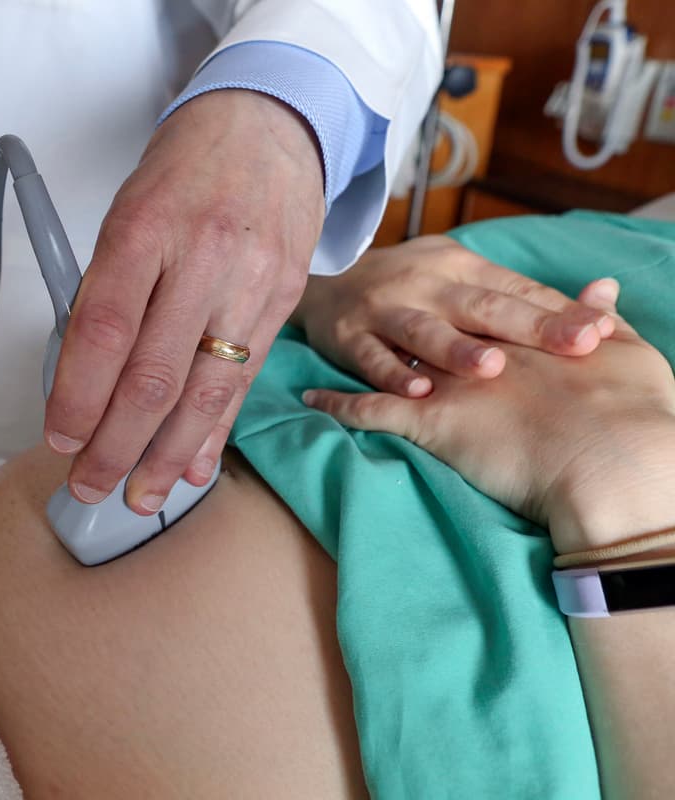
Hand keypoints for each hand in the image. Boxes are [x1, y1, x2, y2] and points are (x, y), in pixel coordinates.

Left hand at [44, 90, 324, 513]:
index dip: (78, 396)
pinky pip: (244, 380)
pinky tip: (194, 467)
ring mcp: (252, 281)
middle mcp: (203, 257)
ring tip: (140, 497)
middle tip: (90, 486)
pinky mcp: (285, 299)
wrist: (271, 123)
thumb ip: (107, 290)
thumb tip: (83, 381)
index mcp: (145, 228)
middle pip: (154, 376)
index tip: (60, 439)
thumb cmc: (183, 170)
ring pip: (205, 391)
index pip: (103, 330)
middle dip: (117, 445)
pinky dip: (215, 431)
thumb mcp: (127, 212)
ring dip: (167, 456)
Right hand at [290, 236, 615, 397]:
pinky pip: (373, 359)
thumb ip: (515, 294)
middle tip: (572, 345)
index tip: (598, 331)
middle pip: (480, 306)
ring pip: (424, 330)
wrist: (323, 281)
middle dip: (528, 326)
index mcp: (457, 266)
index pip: (514, 289)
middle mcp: (424, 284)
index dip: (556, 310)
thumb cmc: (407, 285)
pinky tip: (419, 391)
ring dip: (457, 350)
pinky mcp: (349, 337)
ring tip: (492, 368)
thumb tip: (599, 305)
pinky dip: (394, 375)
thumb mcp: (456, 275)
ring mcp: (384, 310)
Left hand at [303, 277, 674, 553]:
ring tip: (330, 339)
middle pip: (430, 322)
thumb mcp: (627, 357)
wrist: (612, 458)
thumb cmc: (631, 412)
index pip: (483, 305)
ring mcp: (448, 382)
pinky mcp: (428, 421)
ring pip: (390, 359)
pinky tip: (310, 399)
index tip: (440, 289)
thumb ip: (606, 320)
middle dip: (403, 312)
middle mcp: (477, 346)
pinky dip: (338, 405)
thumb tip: (603, 292)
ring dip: (360, 351)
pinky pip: (368, 411)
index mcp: (521, 331)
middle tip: (378, 303)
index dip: (461, 299)